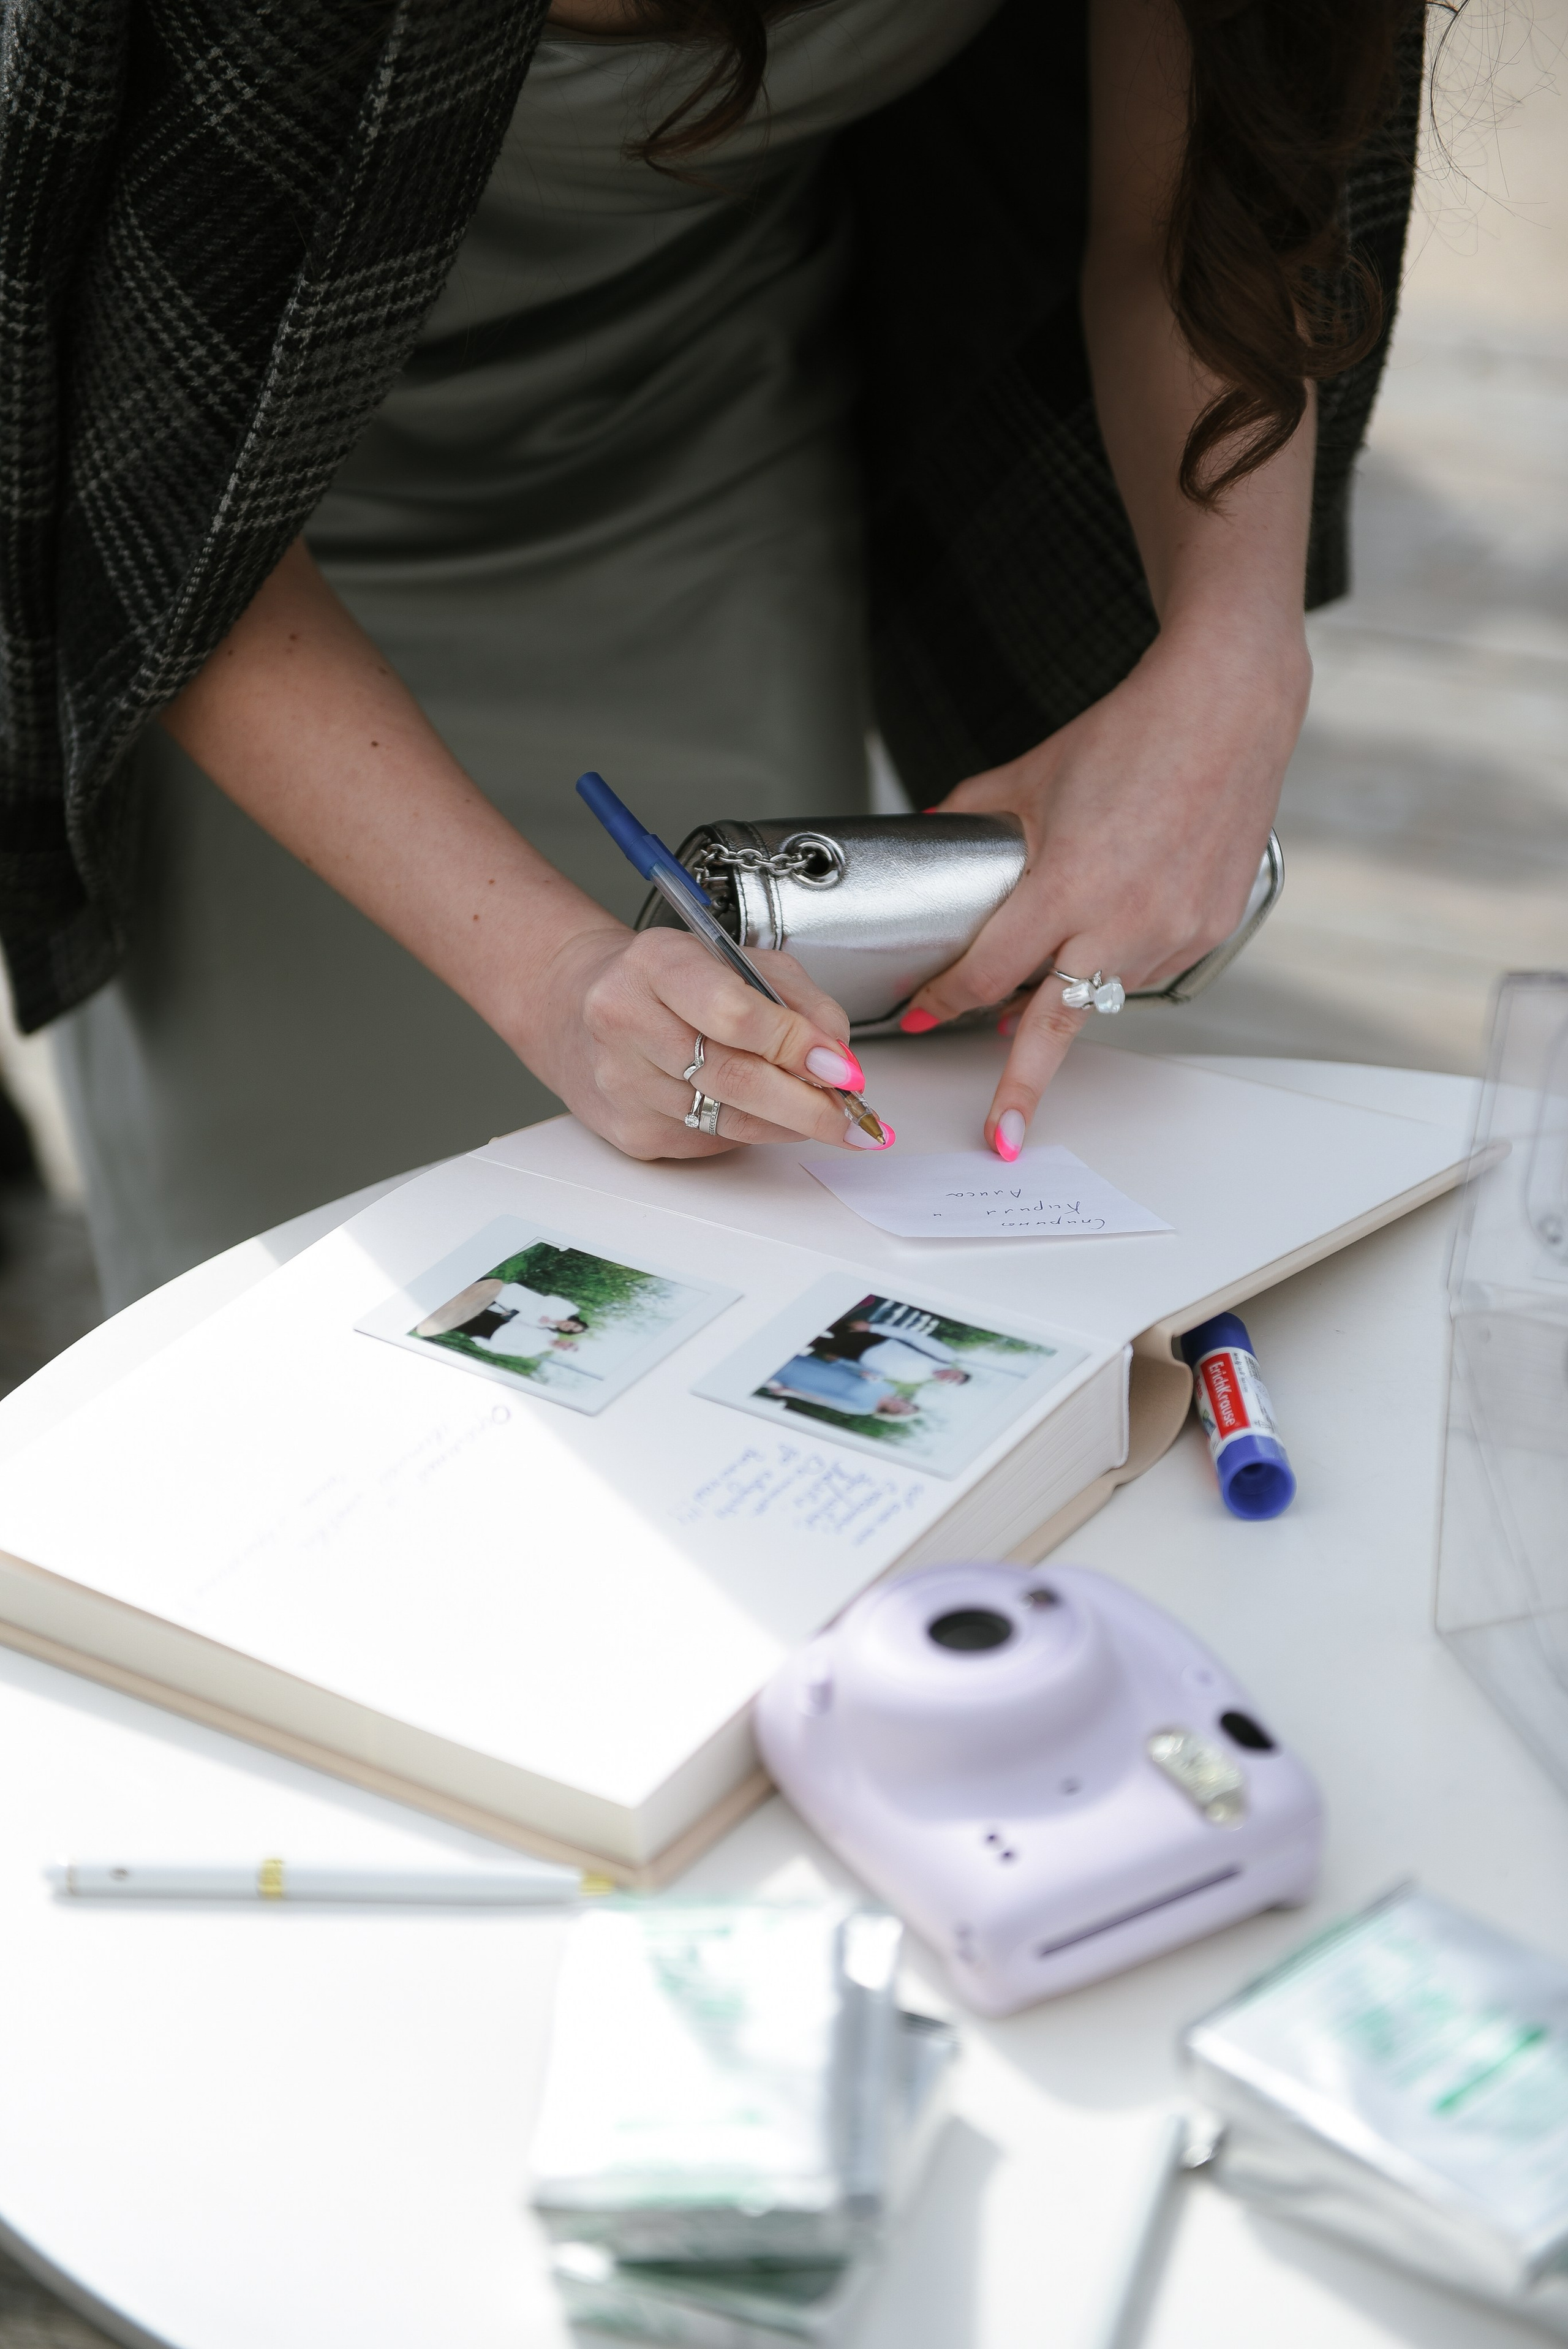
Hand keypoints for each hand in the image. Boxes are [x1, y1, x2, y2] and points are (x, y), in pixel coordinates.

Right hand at [518, 920, 891, 1159]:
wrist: (578, 1007)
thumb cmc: (667, 981)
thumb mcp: (737, 961)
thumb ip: (796, 999)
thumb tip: (838, 1056)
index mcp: (656, 963)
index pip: (733, 1013)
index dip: (795, 1046)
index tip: (842, 1069)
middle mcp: (626, 1020)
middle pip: (733, 1078)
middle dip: (807, 1105)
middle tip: (852, 1118)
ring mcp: (621, 1081)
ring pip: (726, 1119)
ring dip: (786, 1123)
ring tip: (823, 1116)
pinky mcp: (626, 1129)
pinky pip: (708, 1140)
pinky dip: (748, 1131)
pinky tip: (759, 1113)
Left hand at [898, 619, 1309, 1155]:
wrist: (1227, 709)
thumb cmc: (1133, 735)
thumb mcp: (1029, 775)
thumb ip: (971, 817)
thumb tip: (929, 838)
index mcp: (1068, 885)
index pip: (989, 972)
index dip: (947, 1000)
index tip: (925, 1014)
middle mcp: (1124, 919)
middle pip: (1054, 1024)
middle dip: (1022, 1084)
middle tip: (1002, 1133)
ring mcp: (1173, 930)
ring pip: (1102, 991)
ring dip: (1068, 990)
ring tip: (1054, 959)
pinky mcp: (1207, 929)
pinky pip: (1148, 968)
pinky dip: (1119, 958)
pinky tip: (1116, 918)